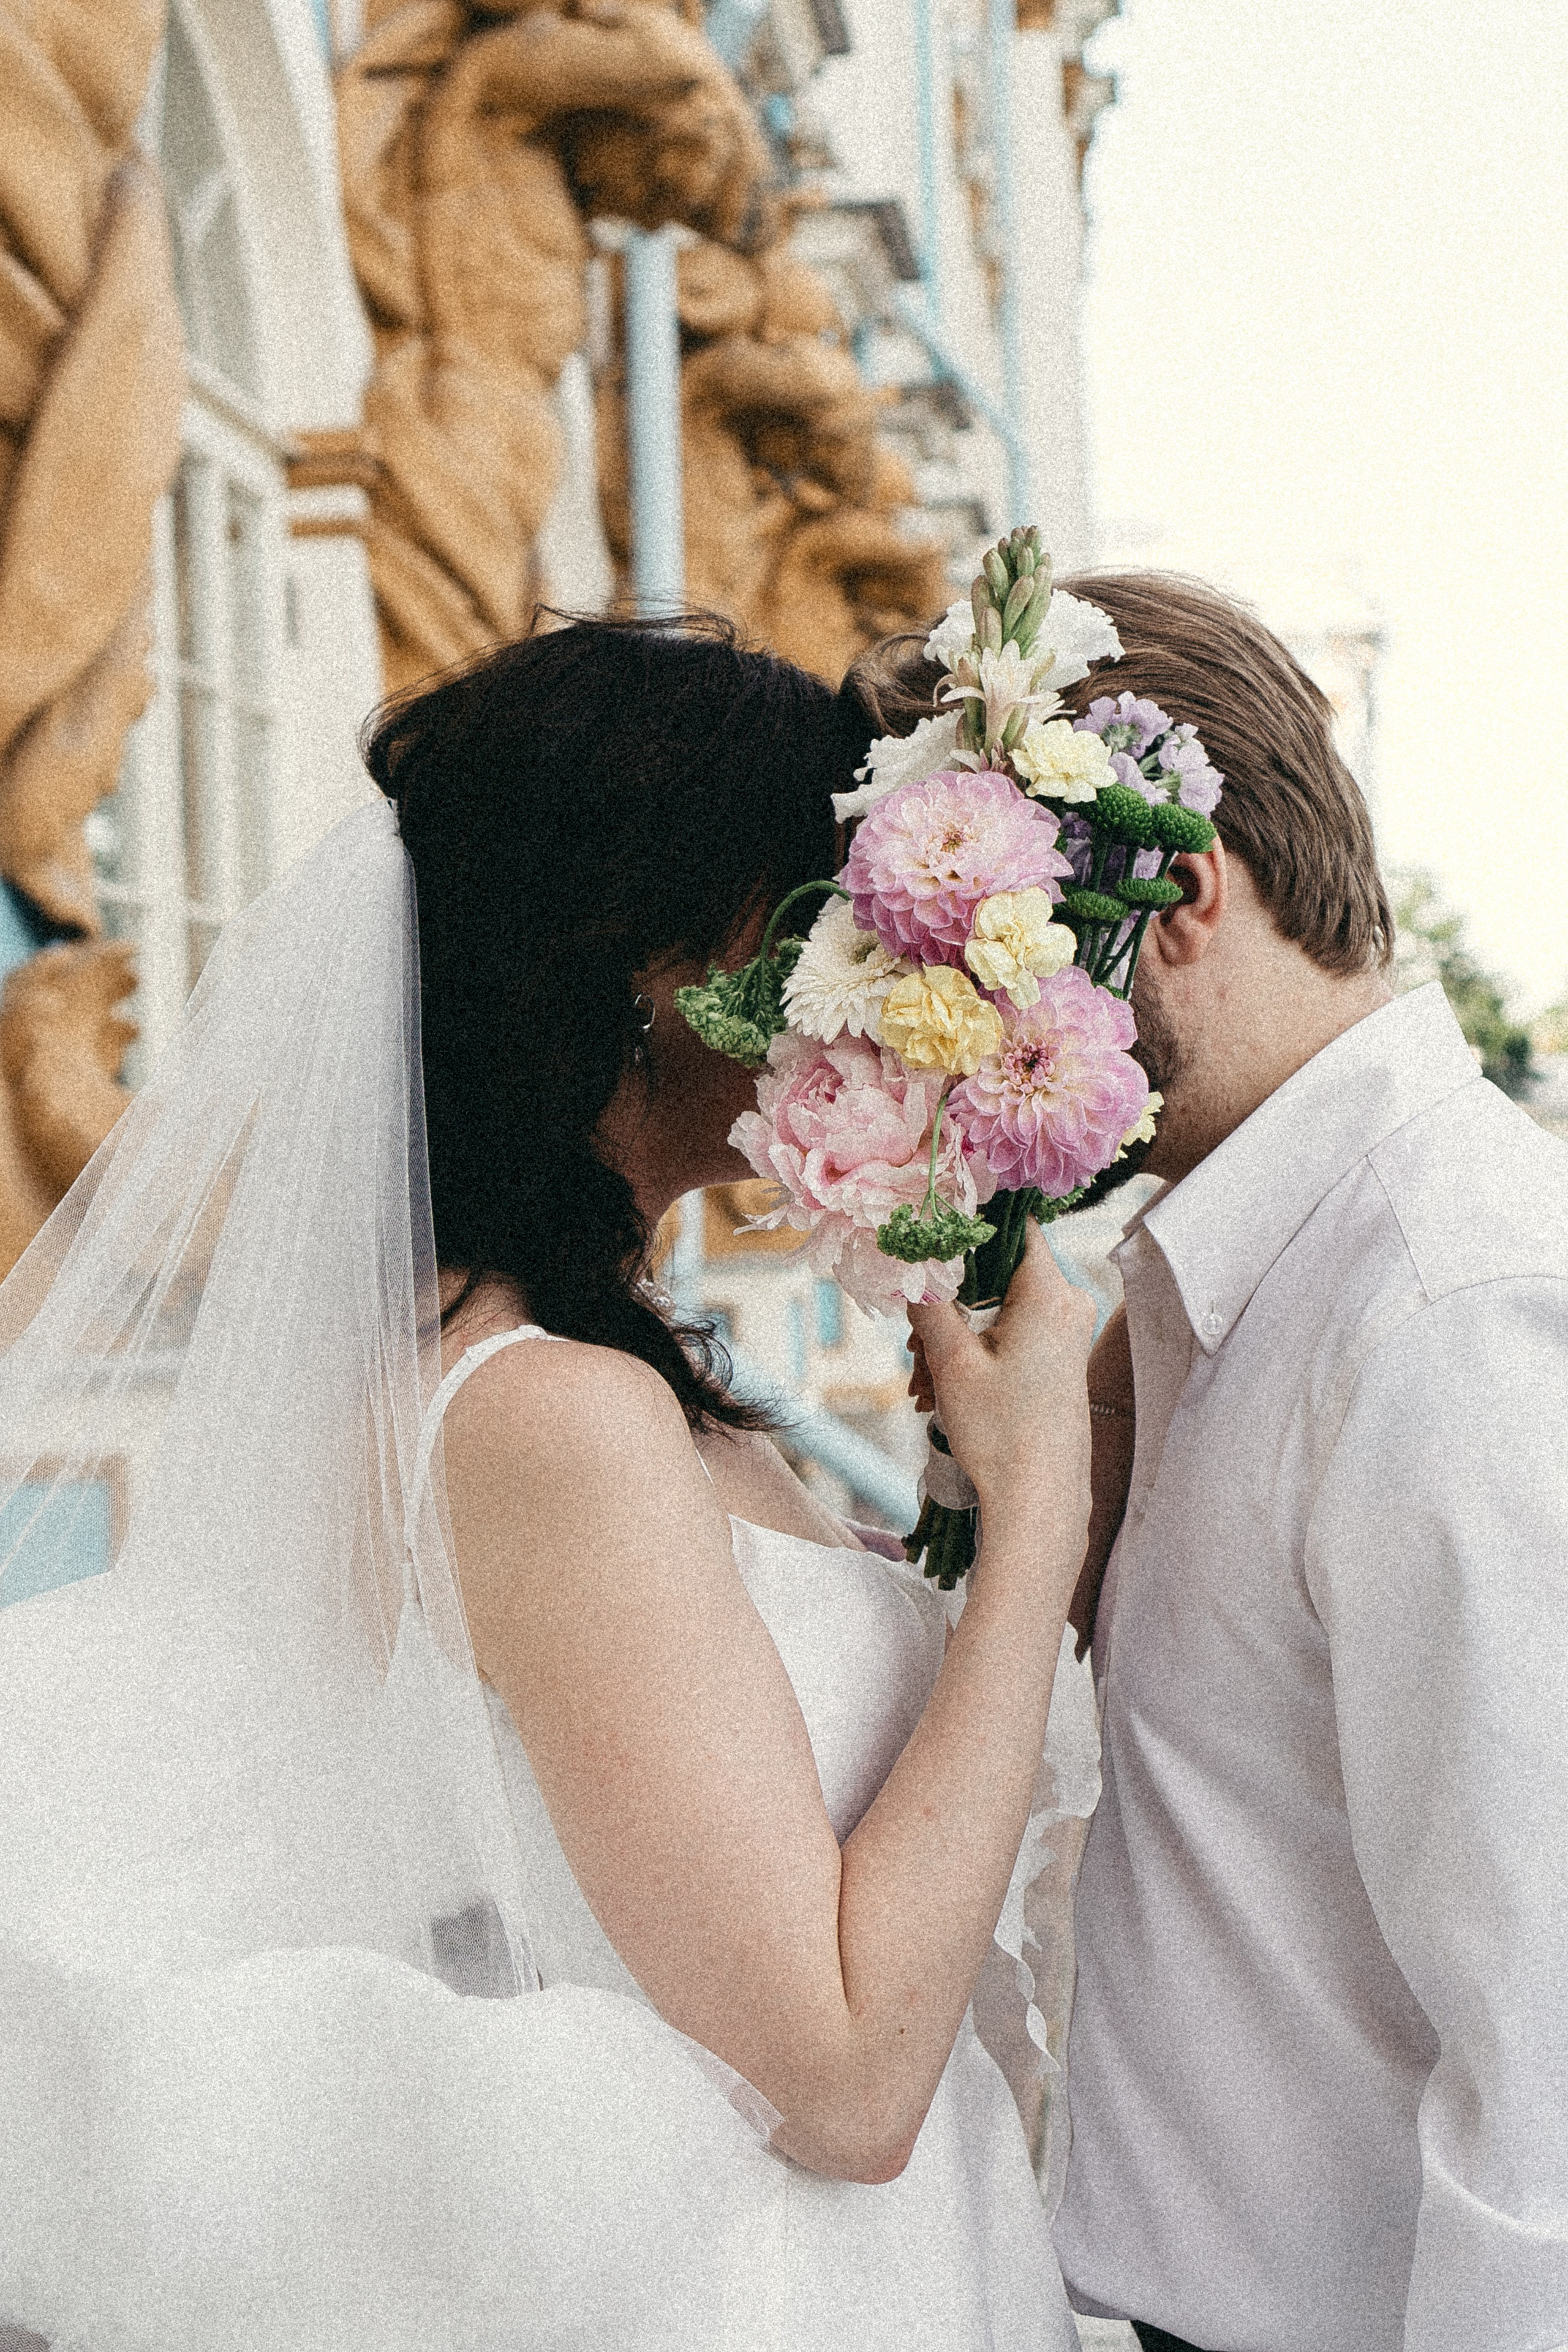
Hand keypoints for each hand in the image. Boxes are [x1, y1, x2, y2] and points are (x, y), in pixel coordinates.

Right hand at [908, 1224, 1093, 1537]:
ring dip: (953, 1337)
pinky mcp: (1061, 1357)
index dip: (965, 1227)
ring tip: (925, 1383)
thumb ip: (928, 1301)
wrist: (1039, 1500)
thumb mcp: (952, 1361)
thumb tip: (908, 1261)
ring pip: (996, 1308)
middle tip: (914, 1346)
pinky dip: (974, 1353)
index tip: (926, 1243)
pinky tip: (942, 1391)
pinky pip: (1009, 1334)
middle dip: (947, 1303)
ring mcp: (1068, 1332)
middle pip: (995, 1272)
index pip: (1010, 1225)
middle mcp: (1068, 1304)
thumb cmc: (1000, 1433)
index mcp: (1050, 1293)